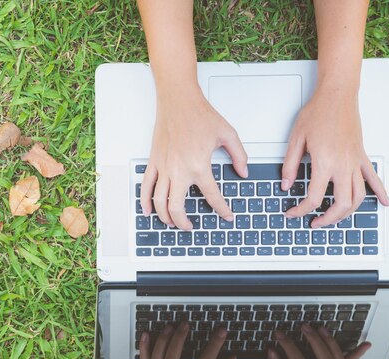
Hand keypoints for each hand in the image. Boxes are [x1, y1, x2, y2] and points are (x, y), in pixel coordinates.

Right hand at [140, 89, 247, 229]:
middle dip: (183, 222)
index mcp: (199, 166)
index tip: (226, 216)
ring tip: (171, 222)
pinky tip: (148, 210)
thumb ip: (239, 155)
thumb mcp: (228, 134)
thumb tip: (243, 172)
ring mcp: (164, 167)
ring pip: (159, 201)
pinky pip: (146, 186)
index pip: (212, 196)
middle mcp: (179, 170)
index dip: (221, 210)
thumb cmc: (200, 114)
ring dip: (165, 216)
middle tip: (190, 227)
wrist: (178, 100)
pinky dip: (145, 201)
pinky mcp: (154, 161)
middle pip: (177, 207)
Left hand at [281, 89, 388, 227]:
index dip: (300, 210)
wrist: (337, 96)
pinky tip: (384, 202)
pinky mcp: (361, 156)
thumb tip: (286, 184)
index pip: (313, 197)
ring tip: (335, 218)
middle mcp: (343, 165)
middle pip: (340, 204)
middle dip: (327, 219)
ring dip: (347, 213)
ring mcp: (355, 162)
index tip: (292, 212)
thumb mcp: (295, 139)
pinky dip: (380, 192)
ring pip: (357, 196)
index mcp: (324, 162)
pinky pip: (373, 178)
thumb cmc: (317, 112)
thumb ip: (290, 165)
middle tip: (314, 222)